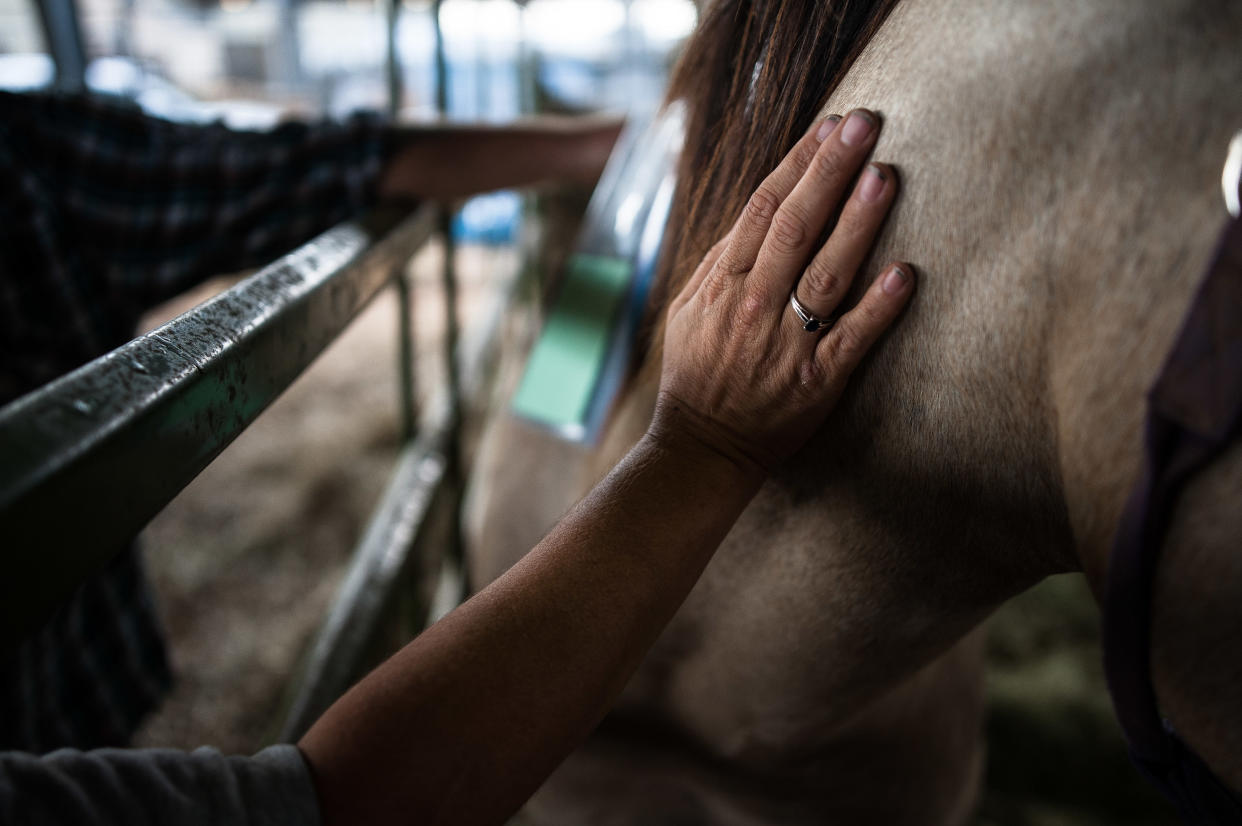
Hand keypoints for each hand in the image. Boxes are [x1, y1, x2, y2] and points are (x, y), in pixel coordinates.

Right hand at [652, 109, 912, 473]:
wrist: (703, 447)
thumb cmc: (699, 373)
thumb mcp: (689, 309)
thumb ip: (722, 260)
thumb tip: (760, 208)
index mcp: (724, 283)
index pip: (763, 208)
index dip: (798, 163)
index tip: (830, 126)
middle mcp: (754, 305)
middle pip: (795, 225)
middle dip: (830, 171)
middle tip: (865, 124)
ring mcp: (787, 343)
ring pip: (825, 272)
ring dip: (857, 223)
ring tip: (884, 177)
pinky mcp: (817, 380)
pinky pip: (852, 338)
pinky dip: (878, 307)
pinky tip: (905, 274)